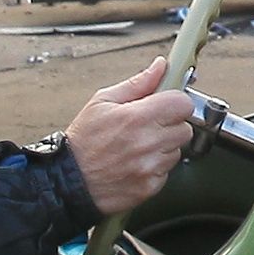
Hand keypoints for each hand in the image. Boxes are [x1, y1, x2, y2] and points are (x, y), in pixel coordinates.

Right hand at [64, 65, 203, 218]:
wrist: (68, 181)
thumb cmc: (83, 140)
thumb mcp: (103, 101)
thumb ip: (137, 83)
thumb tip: (160, 67)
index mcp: (137, 117)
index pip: (183, 104)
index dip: (176, 102)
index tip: (167, 103)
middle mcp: (147, 143)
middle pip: (185, 128)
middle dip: (170, 124)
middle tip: (150, 125)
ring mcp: (150, 167)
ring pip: (176, 151)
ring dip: (163, 147)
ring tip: (138, 146)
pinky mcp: (150, 187)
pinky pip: (166, 172)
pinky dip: (155, 167)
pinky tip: (135, 163)